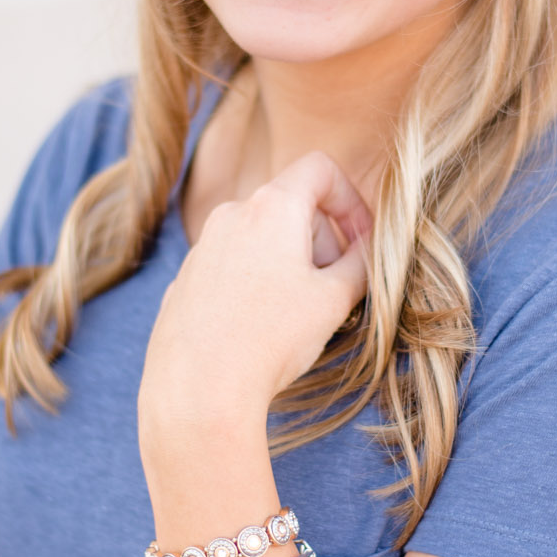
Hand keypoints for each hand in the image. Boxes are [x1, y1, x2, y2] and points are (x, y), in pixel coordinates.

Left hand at [139, 152, 370, 455]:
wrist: (197, 388)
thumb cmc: (270, 340)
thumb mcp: (334, 300)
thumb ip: (363, 263)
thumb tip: (370, 247)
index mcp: (271, 206)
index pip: (321, 169)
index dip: (352, 200)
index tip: (363, 243)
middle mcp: (230, 214)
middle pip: (293, 205)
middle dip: (324, 240)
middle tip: (337, 290)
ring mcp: (202, 246)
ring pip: (262, 238)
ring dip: (292, 264)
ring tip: (300, 315)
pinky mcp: (186, 279)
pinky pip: (233, 267)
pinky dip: (257, 283)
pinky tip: (261, 330)